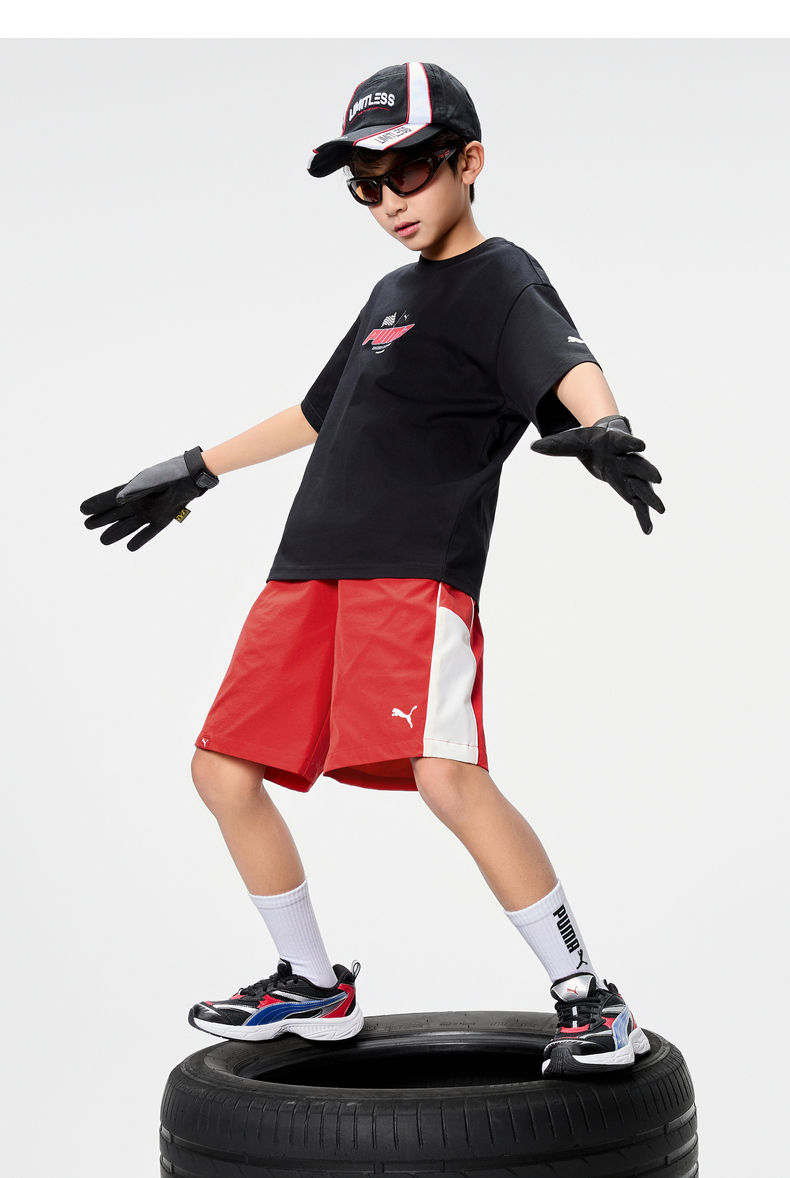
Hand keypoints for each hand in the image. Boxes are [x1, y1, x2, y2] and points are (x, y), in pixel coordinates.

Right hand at [80, 446, 218, 550]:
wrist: (190, 478)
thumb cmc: (169, 474)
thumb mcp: (150, 480)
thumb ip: (134, 490)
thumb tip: (118, 501)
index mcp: (132, 490)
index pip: (109, 499)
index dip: (96, 504)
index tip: (82, 509)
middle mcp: (139, 502)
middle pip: (116, 514)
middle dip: (101, 520)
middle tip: (87, 525)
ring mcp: (150, 511)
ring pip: (129, 525)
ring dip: (116, 532)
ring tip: (103, 540)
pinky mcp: (163, 519)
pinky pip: (149, 532)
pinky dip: (140, 540)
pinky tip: (130, 547)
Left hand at [531, 416, 663, 533]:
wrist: (604, 443)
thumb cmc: (590, 441)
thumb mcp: (572, 441)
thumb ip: (556, 446)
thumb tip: (533, 447)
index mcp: (616, 444)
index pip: (626, 442)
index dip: (633, 443)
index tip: (642, 445)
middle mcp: (628, 459)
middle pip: (640, 466)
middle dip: (648, 472)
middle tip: (658, 478)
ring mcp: (631, 476)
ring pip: (643, 487)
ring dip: (651, 498)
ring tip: (661, 510)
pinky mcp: (629, 489)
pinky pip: (638, 504)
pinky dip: (643, 516)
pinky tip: (647, 530)